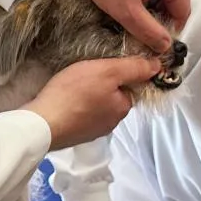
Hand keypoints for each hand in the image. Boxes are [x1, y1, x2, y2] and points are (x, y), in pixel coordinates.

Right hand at [22, 56, 160, 149]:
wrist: (42, 123)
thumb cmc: (74, 94)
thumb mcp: (107, 71)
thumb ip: (134, 68)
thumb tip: (158, 66)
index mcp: (123, 108)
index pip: (129, 86)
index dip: (117, 73)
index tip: (101, 65)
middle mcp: (111, 123)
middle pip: (112, 97)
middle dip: (102, 85)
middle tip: (84, 72)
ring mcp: (92, 131)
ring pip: (96, 107)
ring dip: (87, 96)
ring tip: (71, 85)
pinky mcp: (74, 134)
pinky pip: (80, 115)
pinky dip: (75, 106)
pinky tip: (64, 99)